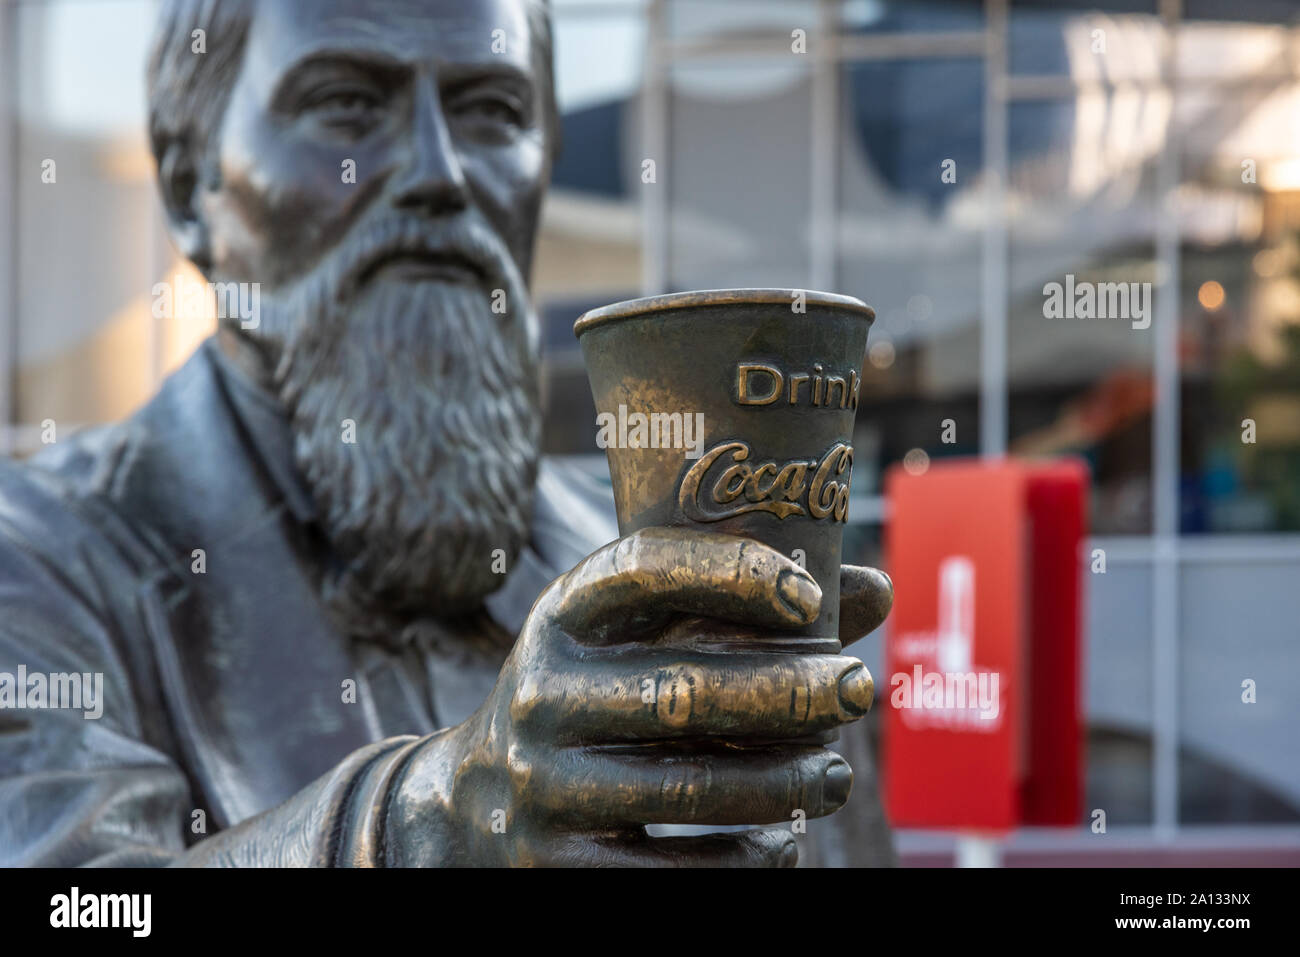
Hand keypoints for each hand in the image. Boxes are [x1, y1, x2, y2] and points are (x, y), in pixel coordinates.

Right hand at [387, 527, 892, 866]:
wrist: (470, 806)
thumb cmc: (589, 700)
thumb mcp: (632, 641)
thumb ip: (742, 610)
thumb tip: (875, 589)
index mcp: (559, 618)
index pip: (642, 569)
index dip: (731, 572)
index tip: (809, 597)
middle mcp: (538, 694)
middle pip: (683, 691)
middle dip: (790, 691)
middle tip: (858, 689)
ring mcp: (540, 785)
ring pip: (689, 787)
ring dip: (785, 782)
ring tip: (836, 774)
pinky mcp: (552, 867)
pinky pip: (673, 873)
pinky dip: (745, 859)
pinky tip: (785, 842)